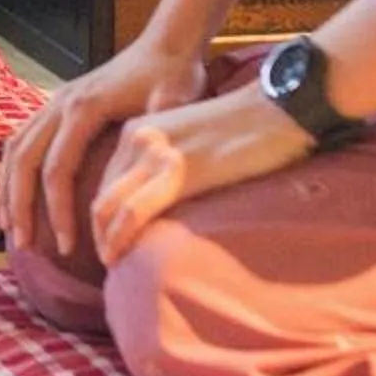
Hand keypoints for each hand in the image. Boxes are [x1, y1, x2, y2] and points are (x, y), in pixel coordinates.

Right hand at [0, 37, 208, 257]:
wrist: (165, 45)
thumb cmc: (172, 76)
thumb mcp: (175, 101)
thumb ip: (164, 127)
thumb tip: (161, 161)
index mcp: (84, 108)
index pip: (57, 168)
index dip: (57, 210)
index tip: (66, 245)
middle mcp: (60, 103)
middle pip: (24, 160)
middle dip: (20, 205)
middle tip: (24, 246)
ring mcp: (54, 102)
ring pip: (14, 148)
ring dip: (8, 189)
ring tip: (11, 228)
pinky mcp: (57, 106)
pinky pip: (20, 139)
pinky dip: (11, 170)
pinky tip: (14, 195)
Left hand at [90, 82, 315, 266]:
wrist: (278, 109)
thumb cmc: (247, 128)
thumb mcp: (191, 140)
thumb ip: (168, 165)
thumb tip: (161, 202)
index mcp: (139, 129)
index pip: (105, 181)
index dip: (101, 217)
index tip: (108, 241)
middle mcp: (138, 139)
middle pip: (101, 196)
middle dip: (96, 234)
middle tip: (107, 262)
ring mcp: (157, 155)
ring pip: (110, 207)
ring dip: (106, 243)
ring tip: (113, 266)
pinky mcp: (179, 173)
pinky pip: (135, 212)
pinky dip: (121, 239)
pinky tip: (120, 259)